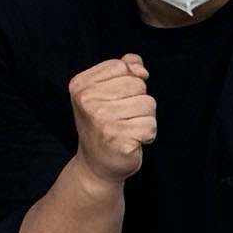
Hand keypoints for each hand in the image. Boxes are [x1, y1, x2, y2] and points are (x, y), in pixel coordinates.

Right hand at [66, 52, 157, 182]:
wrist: (96, 165)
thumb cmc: (105, 124)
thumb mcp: (106, 90)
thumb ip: (125, 68)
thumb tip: (141, 70)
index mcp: (80, 85)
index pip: (122, 66)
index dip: (128, 82)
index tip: (113, 101)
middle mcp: (87, 102)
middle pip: (138, 85)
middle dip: (138, 101)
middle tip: (121, 118)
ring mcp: (102, 121)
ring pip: (148, 104)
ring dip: (144, 118)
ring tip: (127, 129)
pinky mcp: (118, 140)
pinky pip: (151, 126)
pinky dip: (148, 135)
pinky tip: (132, 142)